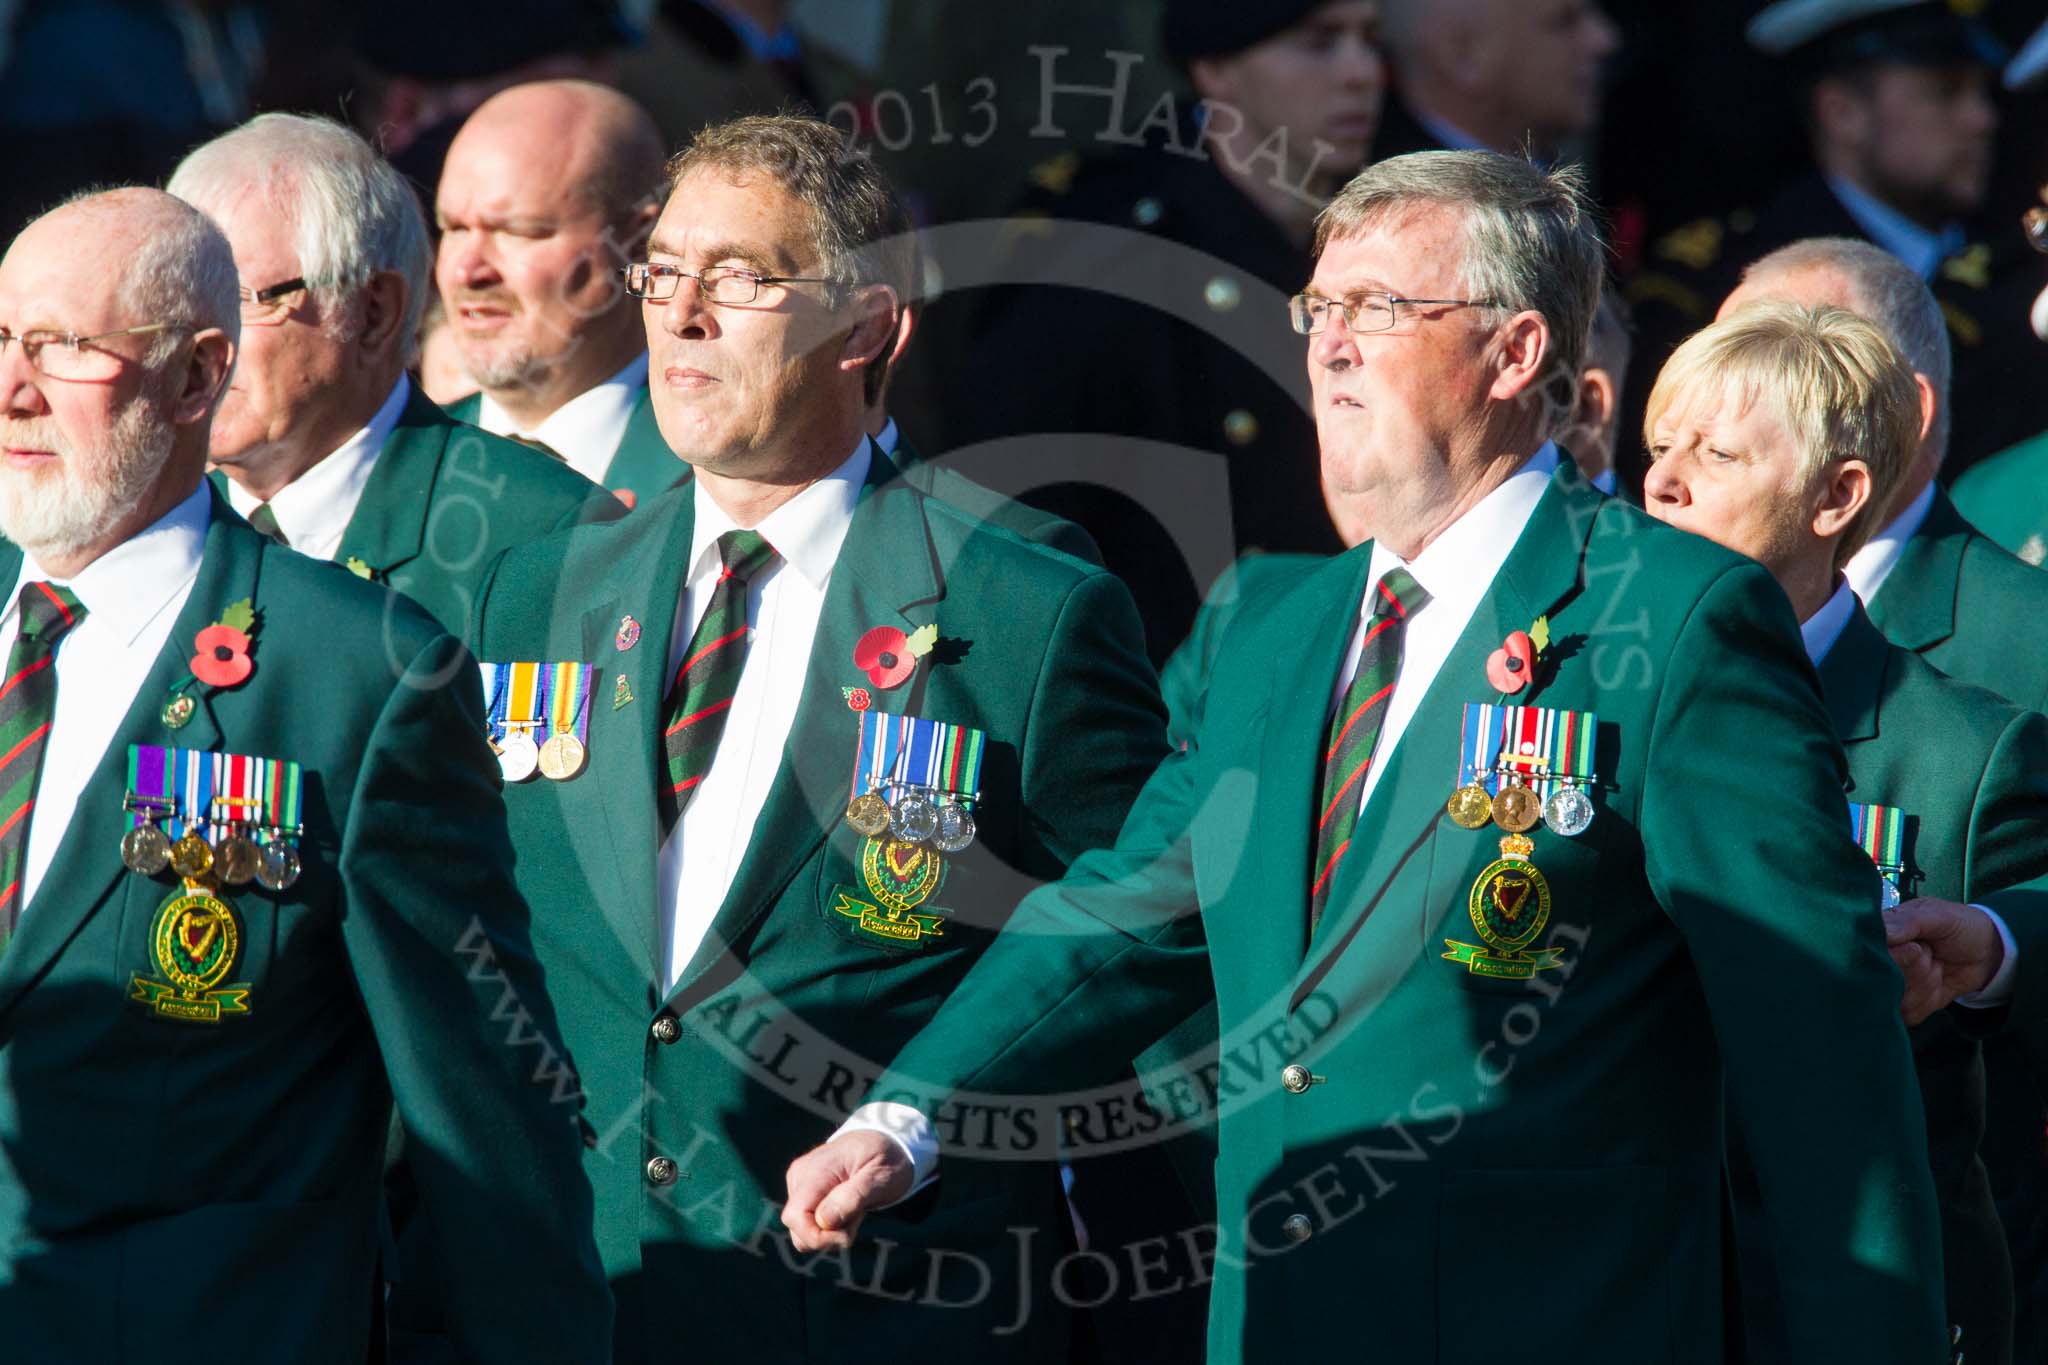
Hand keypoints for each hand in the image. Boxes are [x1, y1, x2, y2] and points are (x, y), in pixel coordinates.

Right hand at [781, 1128, 913, 1251]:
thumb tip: (823, 1221)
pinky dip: (829, 1227)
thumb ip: (853, 1197)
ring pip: (802, 1230)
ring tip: (855, 1212)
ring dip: (830, 1233)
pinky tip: (848, 1210)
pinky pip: (809, 1224)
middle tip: (857, 1219)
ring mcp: (800, 1183)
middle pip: (796, 1228)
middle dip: (827, 1236)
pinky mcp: (806, 1192)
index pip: (795, 1217)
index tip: (848, 1236)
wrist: (886, 1140)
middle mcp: (800, 1177)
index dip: (818, 1237)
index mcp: (815, 1171)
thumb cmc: (886, 1157)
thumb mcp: (881, 1177)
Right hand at [1884, 898, 2004, 1025]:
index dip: (1894, 955)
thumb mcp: (1937, 915)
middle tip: (1931, 953)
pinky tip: (1937, 983)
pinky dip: (1928, 1001)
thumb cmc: (1959, 926)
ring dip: (1925, 984)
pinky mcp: (1906, 1004)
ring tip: (1936, 965)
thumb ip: (1908, 921)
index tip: (1917, 948)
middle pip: (1883, 979)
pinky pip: (1908, 1013)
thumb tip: (1882, 933)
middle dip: (1916, 969)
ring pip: (1897, 998)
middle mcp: (1881, 960)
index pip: (1867, 952)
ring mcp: (1892, 984)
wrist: (1988, 951)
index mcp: (1881, 933)